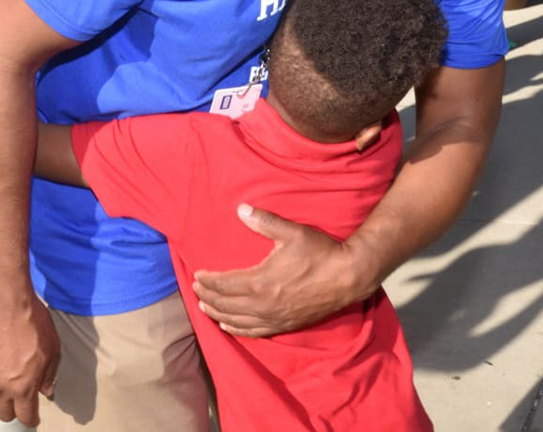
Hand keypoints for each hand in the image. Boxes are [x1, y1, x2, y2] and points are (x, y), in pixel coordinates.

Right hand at [0, 295, 59, 426]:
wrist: (3, 301)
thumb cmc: (31, 320)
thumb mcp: (52, 347)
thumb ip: (50, 373)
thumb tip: (47, 389)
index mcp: (23, 386)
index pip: (26, 416)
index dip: (31, 419)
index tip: (33, 418)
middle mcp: (0, 387)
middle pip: (3, 414)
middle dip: (13, 410)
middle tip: (20, 400)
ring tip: (4, 386)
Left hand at [191, 204, 364, 336]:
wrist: (347, 277)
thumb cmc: (320, 252)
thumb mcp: (291, 232)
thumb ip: (264, 221)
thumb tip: (241, 209)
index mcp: (260, 282)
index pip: (224, 284)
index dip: (208, 281)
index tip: (196, 275)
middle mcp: (263, 304)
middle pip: (226, 304)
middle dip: (208, 297)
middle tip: (195, 289)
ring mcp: (274, 318)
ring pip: (237, 321)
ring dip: (218, 314)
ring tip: (204, 307)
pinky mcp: (284, 325)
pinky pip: (254, 332)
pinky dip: (237, 329)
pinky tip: (228, 326)